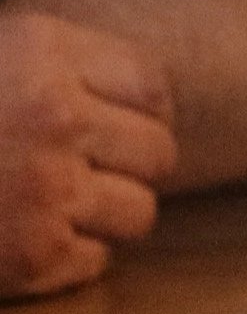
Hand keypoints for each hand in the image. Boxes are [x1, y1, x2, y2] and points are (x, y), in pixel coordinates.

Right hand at [0, 13, 178, 298]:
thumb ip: (56, 68)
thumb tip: (145, 109)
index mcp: (44, 52)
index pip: (152, 88)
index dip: (139, 115)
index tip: (112, 129)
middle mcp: (56, 116)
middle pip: (158, 154)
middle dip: (127, 168)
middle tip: (82, 174)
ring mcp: (47, 189)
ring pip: (140, 212)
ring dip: (105, 216)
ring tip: (51, 207)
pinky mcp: (33, 256)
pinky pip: (96, 261)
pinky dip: (68, 258)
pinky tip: (20, 239)